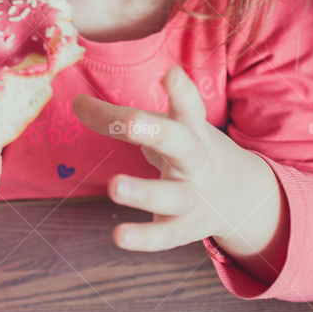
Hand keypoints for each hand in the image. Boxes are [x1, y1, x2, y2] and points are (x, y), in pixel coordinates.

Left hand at [72, 65, 288, 277]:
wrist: (237, 195)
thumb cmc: (186, 150)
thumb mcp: (161, 129)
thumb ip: (117, 119)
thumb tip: (75, 103)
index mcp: (193, 130)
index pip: (189, 108)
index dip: (181, 92)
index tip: (170, 74)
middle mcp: (197, 161)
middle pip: (182, 145)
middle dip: (158, 133)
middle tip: (131, 123)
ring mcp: (194, 196)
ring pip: (174, 195)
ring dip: (145, 192)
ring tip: (114, 187)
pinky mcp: (185, 228)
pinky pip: (166, 235)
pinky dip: (144, 237)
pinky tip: (119, 236)